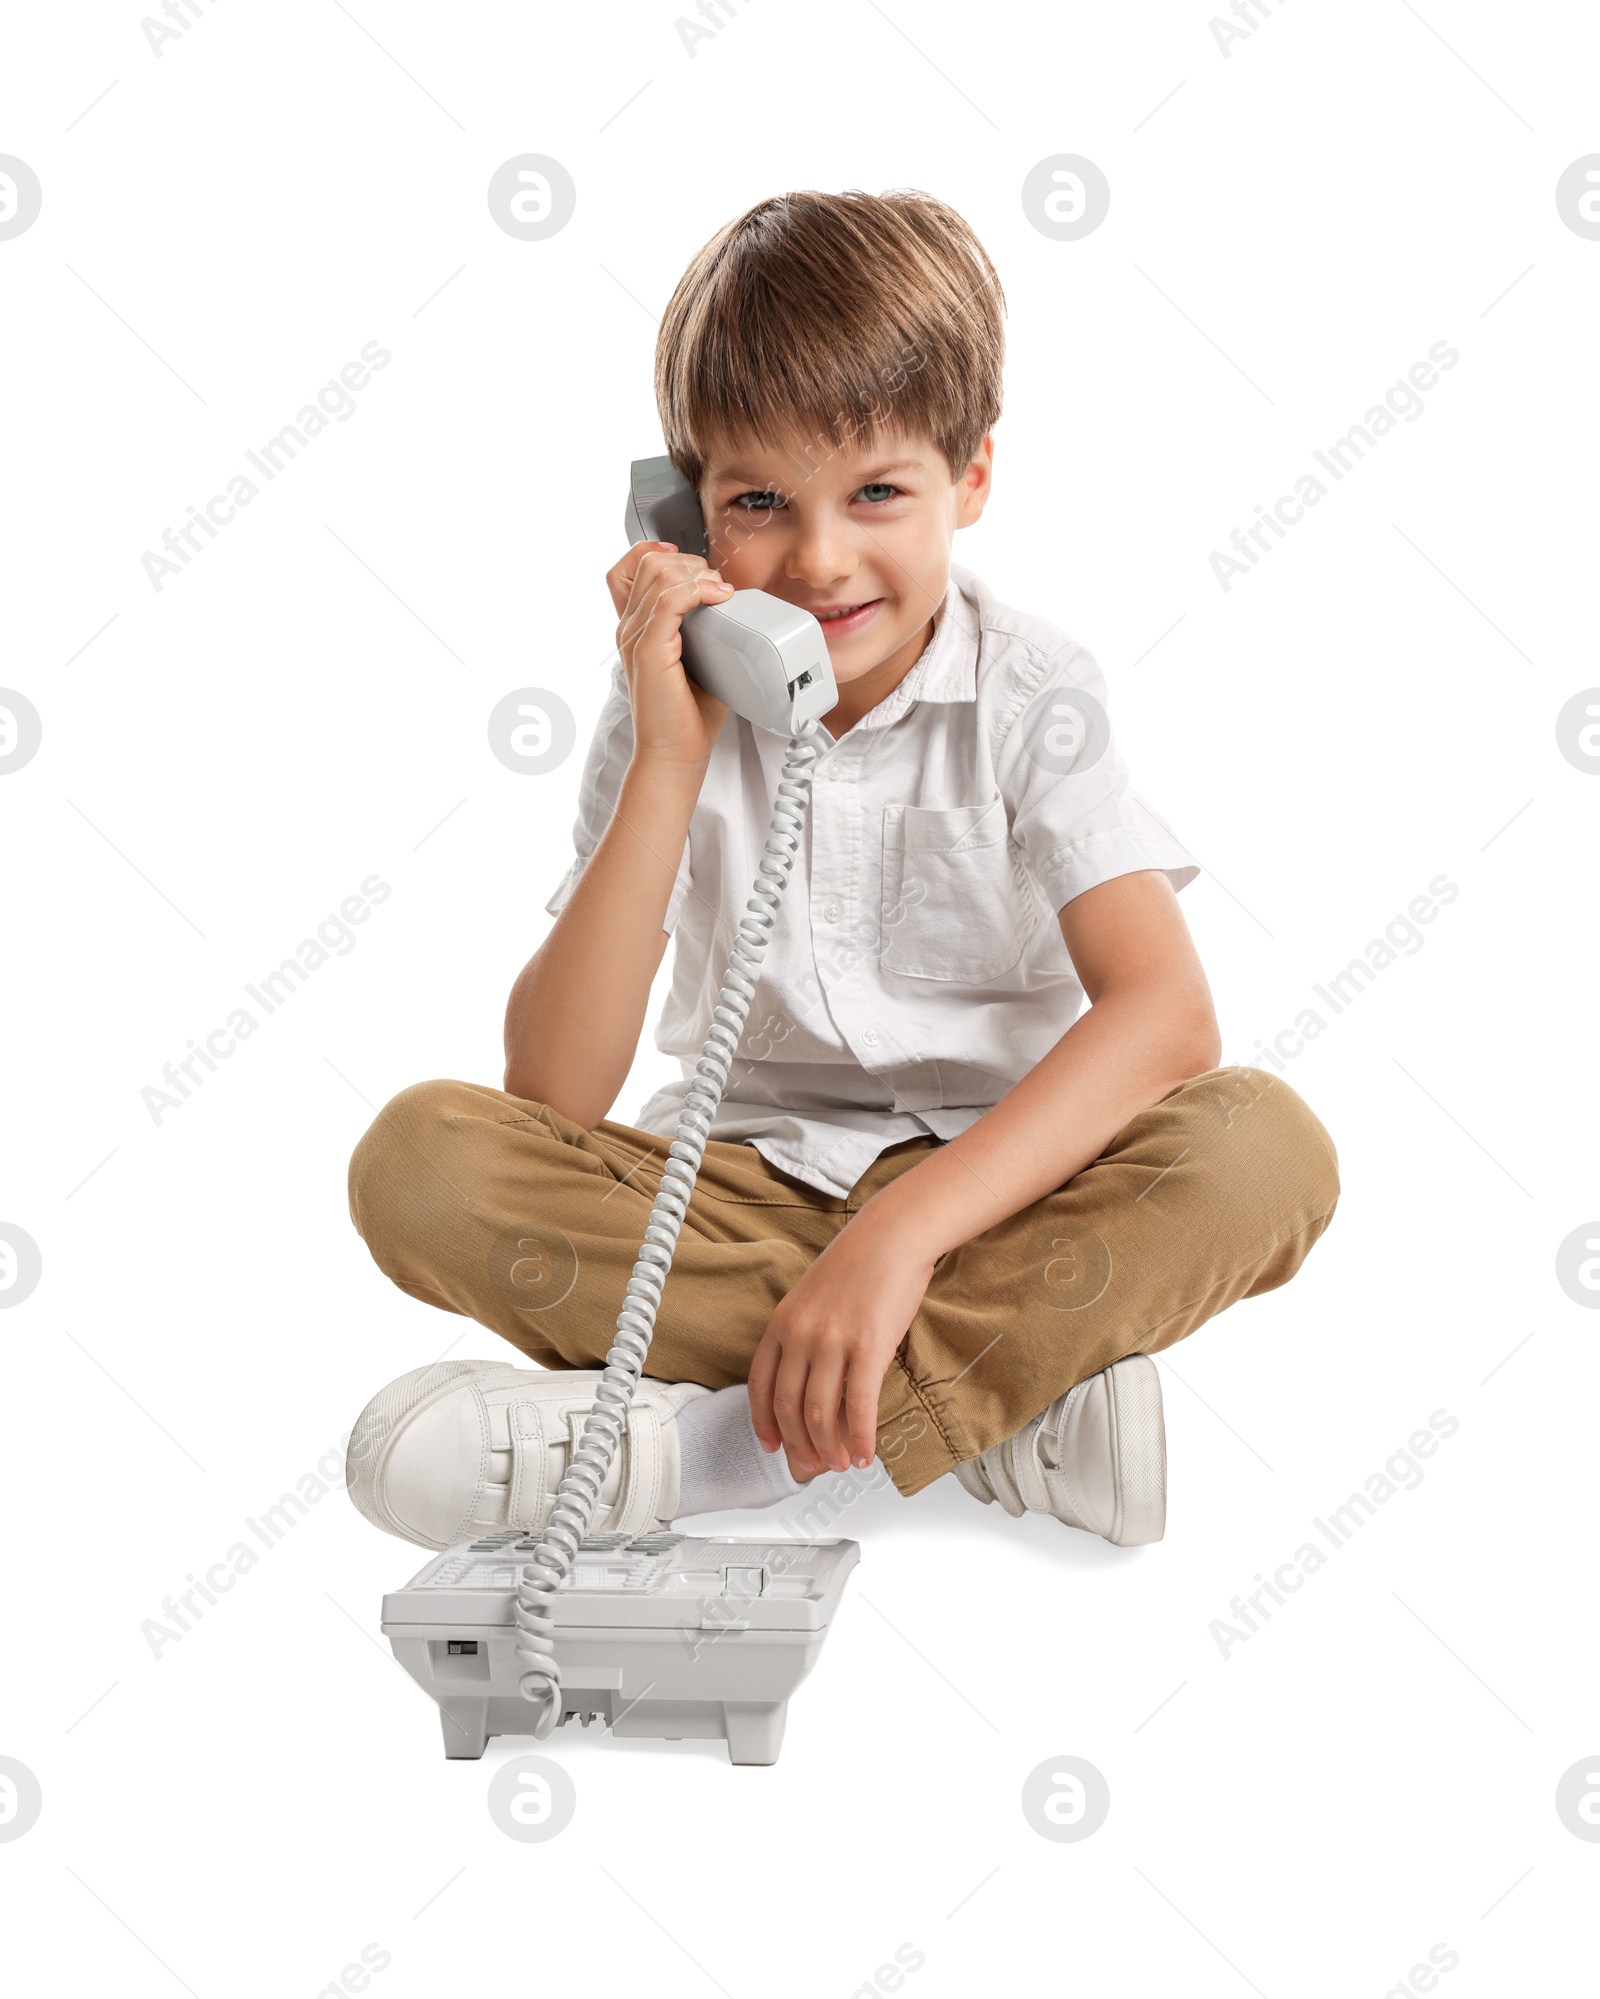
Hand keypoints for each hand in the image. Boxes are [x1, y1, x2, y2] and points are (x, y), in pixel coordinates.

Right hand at [606, 538, 733, 768]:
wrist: (677, 753)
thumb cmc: (690, 714)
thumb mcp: (701, 659)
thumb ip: (709, 628)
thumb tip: (740, 606)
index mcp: (635, 626)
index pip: (629, 566)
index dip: (659, 553)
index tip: (695, 567)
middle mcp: (628, 627)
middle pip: (649, 561)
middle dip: (691, 563)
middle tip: (718, 588)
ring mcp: (634, 637)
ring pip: (659, 573)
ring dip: (698, 574)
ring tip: (722, 594)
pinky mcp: (648, 649)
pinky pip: (667, 600)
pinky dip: (697, 590)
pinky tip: (719, 598)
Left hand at [747, 1214, 936, 1480]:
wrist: (893, 1236)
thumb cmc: (860, 1264)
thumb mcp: (812, 1297)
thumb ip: (802, 1335)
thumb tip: (807, 1380)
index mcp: (781, 1322)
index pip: (760, 1385)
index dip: (764, 1422)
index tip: (771, 1445)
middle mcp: (800, 1334)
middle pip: (788, 1407)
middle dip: (799, 1445)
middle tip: (811, 1465)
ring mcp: (832, 1341)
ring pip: (820, 1413)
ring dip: (829, 1448)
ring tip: (839, 1464)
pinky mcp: (868, 1347)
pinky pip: (859, 1406)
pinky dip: (860, 1437)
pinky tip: (865, 1453)